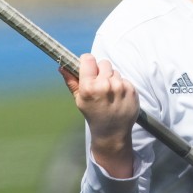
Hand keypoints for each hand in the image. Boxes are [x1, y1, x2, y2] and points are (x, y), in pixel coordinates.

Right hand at [59, 53, 137, 177]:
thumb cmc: (93, 114)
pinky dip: (121, 85)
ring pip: (114, 71)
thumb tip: (62, 66)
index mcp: (89, 87)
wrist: (112, 132)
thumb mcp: (79, 99)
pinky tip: (117, 97)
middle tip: (99, 84)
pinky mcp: (131, 90)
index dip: (87, 62)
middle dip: (100, 71)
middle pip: (103, 63)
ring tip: (109, 94)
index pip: (88, 59)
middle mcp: (105, 85)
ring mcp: (120, 87)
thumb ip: (71, 81)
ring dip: (111, 79)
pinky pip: (124, 79)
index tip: (88, 68)